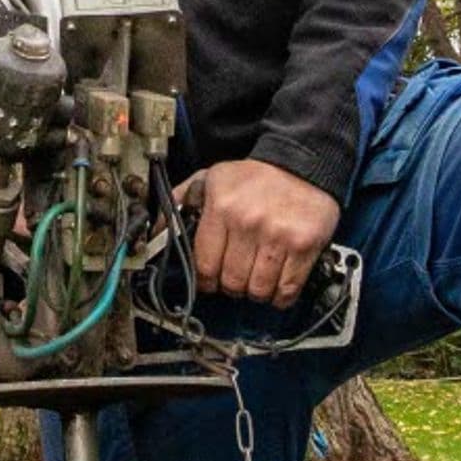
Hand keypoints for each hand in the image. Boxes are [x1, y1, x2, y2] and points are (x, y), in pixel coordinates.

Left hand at [181, 158, 340, 308]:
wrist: (302, 164)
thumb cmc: (254, 177)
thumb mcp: (210, 179)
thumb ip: (179, 202)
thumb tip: (155, 232)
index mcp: (222, 207)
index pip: (205, 265)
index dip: (206, 280)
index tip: (210, 280)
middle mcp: (249, 222)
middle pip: (232, 282)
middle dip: (231, 286)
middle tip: (235, 277)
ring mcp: (279, 236)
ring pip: (258, 290)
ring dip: (255, 292)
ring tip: (256, 278)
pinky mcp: (305, 246)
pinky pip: (287, 289)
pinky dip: (280, 296)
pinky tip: (276, 284)